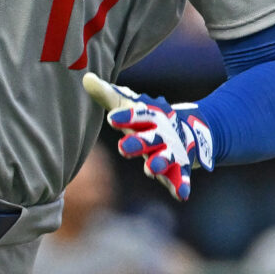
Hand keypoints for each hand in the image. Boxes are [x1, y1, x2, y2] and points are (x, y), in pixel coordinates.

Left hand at [87, 76, 213, 201]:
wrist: (188, 130)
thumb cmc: (148, 119)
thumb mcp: (130, 106)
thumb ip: (108, 95)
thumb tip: (86, 79)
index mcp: (149, 116)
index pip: (137, 114)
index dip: (126, 116)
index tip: (112, 119)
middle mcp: (161, 133)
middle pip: (150, 138)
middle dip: (138, 143)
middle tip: (123, 149)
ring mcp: (172, 151)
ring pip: (166, 157)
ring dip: (159, 163)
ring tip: (150, 170)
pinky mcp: (179, 168)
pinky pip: (181, 177)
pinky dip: (182, 185)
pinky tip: (181, 194)